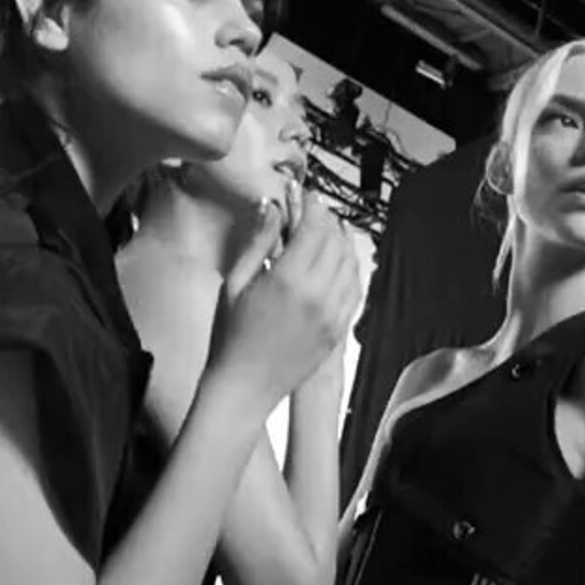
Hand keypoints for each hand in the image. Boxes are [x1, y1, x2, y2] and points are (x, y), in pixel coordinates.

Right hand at [210, 194, 360, 416]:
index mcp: (289, 279)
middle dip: (327, 220)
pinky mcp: (338, 330)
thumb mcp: (234, 282)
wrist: (243, 388)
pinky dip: (350, 269)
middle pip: (337, 241)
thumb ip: (258, 242)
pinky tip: (338, 262)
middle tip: (313, 212)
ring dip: (342, 242)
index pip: (315, 227)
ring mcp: (333, 314)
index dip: (312, 206)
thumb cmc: (229, 336)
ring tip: (328, 232)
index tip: (305, 196)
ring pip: (351, 264)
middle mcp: (319, 294)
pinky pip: (355, 290)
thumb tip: (272, 208)